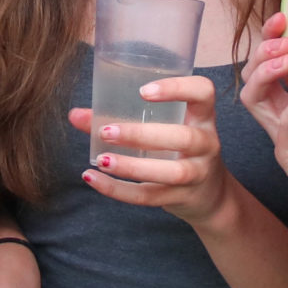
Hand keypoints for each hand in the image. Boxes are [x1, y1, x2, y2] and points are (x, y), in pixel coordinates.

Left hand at [74, 74, 228, 226]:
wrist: (212, 196)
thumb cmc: (181, 151)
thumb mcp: (164, 129)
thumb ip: (122, 119)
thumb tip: (75, 115)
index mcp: (202, 118)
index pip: (203, 93)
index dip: (178, 89)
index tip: (143, 91)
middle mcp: (206, 144)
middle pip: (183, 137)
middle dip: (142, 135)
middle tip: (106, 131)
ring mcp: (198, 174)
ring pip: (170, 172)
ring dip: (132, 167)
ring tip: (102, 160)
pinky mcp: (182, 198)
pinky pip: (150, 197)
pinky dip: (119, 190)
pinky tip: (93, 179)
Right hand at [241, 13, 287, 240]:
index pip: (279, 61)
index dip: (276, 38)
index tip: (283, 17)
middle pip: (258, 74)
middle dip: (264, 50)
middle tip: (281, 37)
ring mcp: (285, 132)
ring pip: (254, 97)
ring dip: (264, 73)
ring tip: (285, 59)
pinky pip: (280, 127)